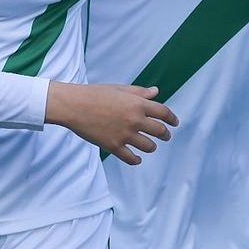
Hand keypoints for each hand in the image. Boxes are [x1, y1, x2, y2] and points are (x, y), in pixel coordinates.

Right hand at [46, 82, 177, 164]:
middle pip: (159, 131)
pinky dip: (136, 160)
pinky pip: (131, 158)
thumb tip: (156, 92)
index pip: (163, 113)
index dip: (172, 119)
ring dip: (152, 147)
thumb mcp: (120, 89)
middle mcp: (134, 120)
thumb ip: (139, 92)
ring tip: (150, 146)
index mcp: (137, 104)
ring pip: (148, 146)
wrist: (73, 105)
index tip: (174, 123)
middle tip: (165, 136)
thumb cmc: (95, 94)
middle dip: (165, 134)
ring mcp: (124, 134)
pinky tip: (137, 158)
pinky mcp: (113, 146)